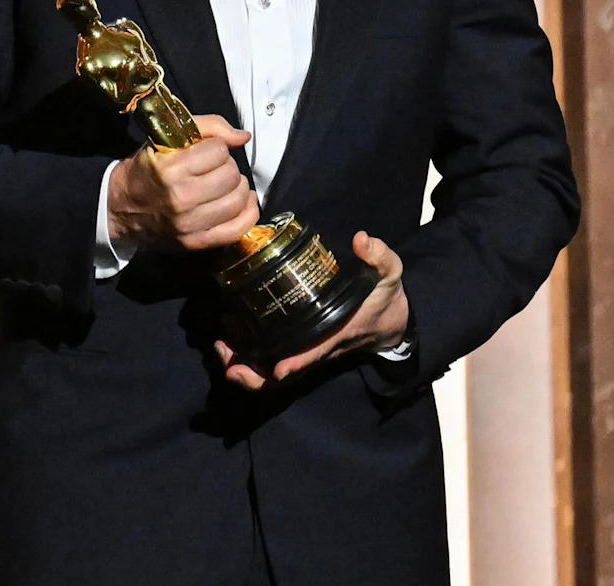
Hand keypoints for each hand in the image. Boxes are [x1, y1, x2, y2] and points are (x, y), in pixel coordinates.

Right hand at [107, 115, 258, 251]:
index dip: (216, 147)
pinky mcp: (196, 243)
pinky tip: (242, 201)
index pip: (219, 151)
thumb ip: (207, 127)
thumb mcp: (167, 138)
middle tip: (215, 169)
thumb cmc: (147, 170)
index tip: (207, 152)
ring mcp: (189, 224)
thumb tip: (242, 137)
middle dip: (227, 167)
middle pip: (230, 175)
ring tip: (225, 184)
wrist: (121, 208)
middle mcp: (180, 198)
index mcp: (169, 169)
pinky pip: (237, 229)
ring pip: (237, 200)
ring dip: (237, 188)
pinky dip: (247, 212)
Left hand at [214, 231, 408, 389]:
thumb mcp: (390, 273)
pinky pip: (272, 359)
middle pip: (285, 373)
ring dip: (246, 366)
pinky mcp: (301, 346)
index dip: (298, 361)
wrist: (393, 323)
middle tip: (227, 357)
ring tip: (221, 348)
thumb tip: (362, 241)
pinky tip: (230, 335)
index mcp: (340, 331)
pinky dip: (250, 356)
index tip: (276, 368)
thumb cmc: (386, 297)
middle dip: (255, 373)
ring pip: (273, 371)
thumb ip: (378, 256)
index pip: (317, 350)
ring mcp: (308, 350)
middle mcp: (320, 347)